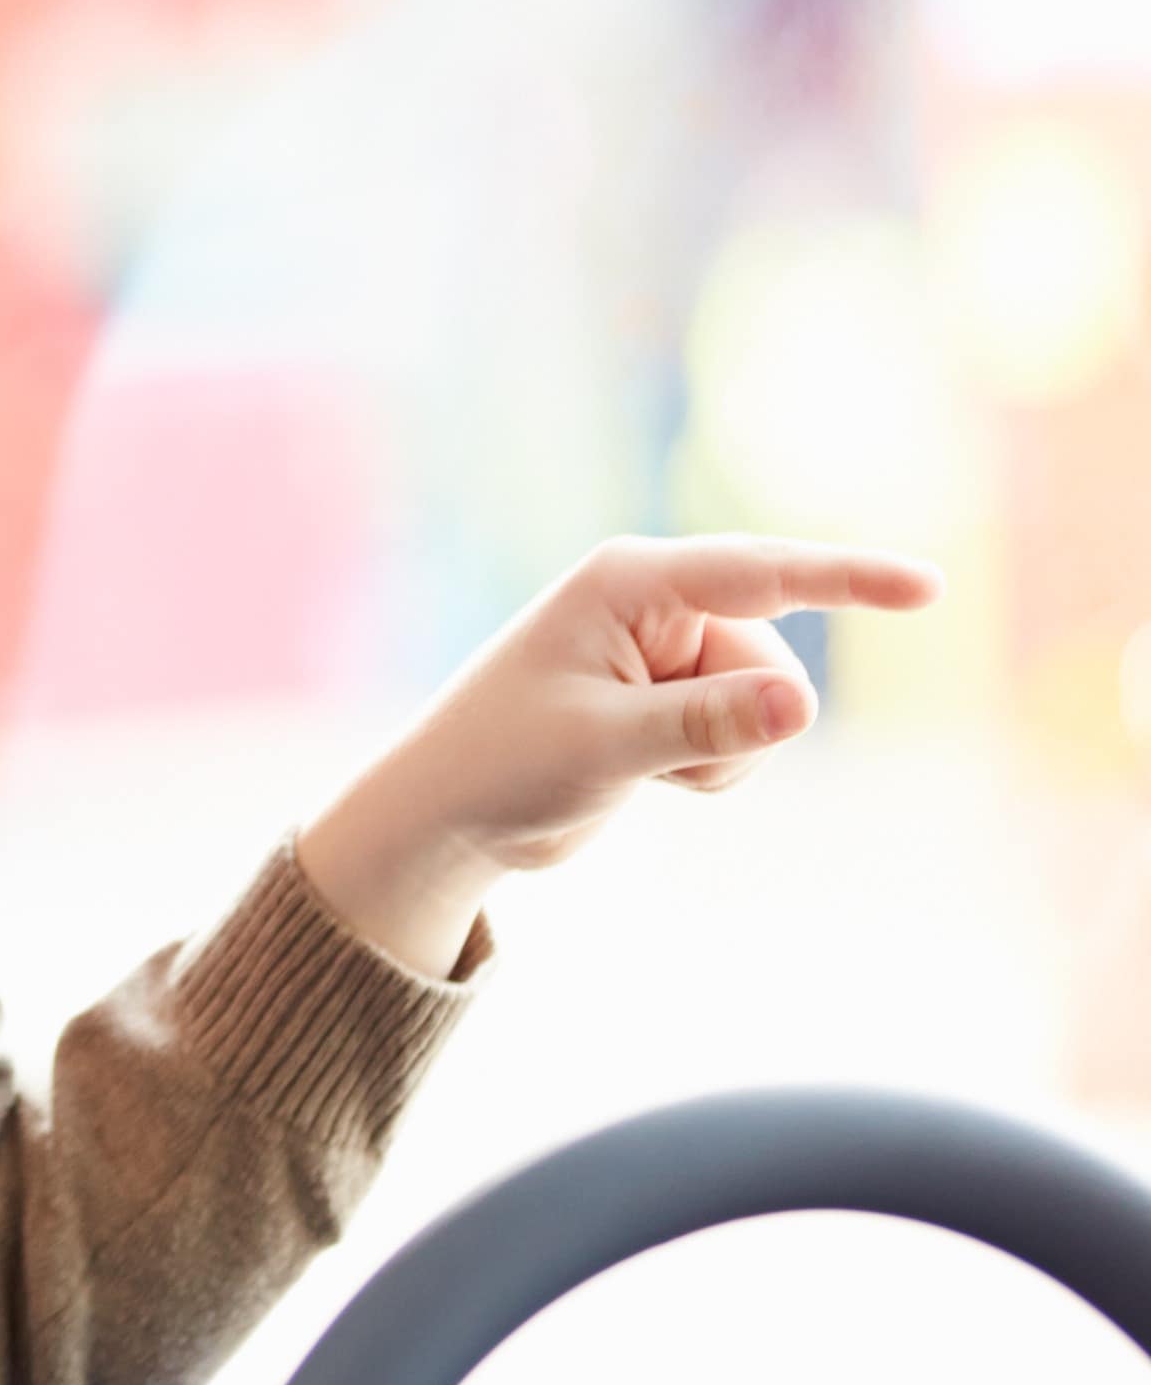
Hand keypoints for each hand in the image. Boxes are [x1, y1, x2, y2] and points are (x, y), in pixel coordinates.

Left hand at [298, 534, 942, 980]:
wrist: (453, 810)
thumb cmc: (506, 761)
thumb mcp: (608, 745)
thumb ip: (707, 723)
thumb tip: (804, 704)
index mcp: (629, 582)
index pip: (760, 573)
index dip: (847, 579)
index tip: (930, 586)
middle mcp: (654, 602)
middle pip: (773, 665)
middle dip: (739, 723)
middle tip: (648, 749)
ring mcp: (666, 650)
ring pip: (769, 708)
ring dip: (723, 753)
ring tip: (633, 758)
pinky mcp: (672, 698)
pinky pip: (745, 736)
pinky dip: (711, 767)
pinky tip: (641, 771)